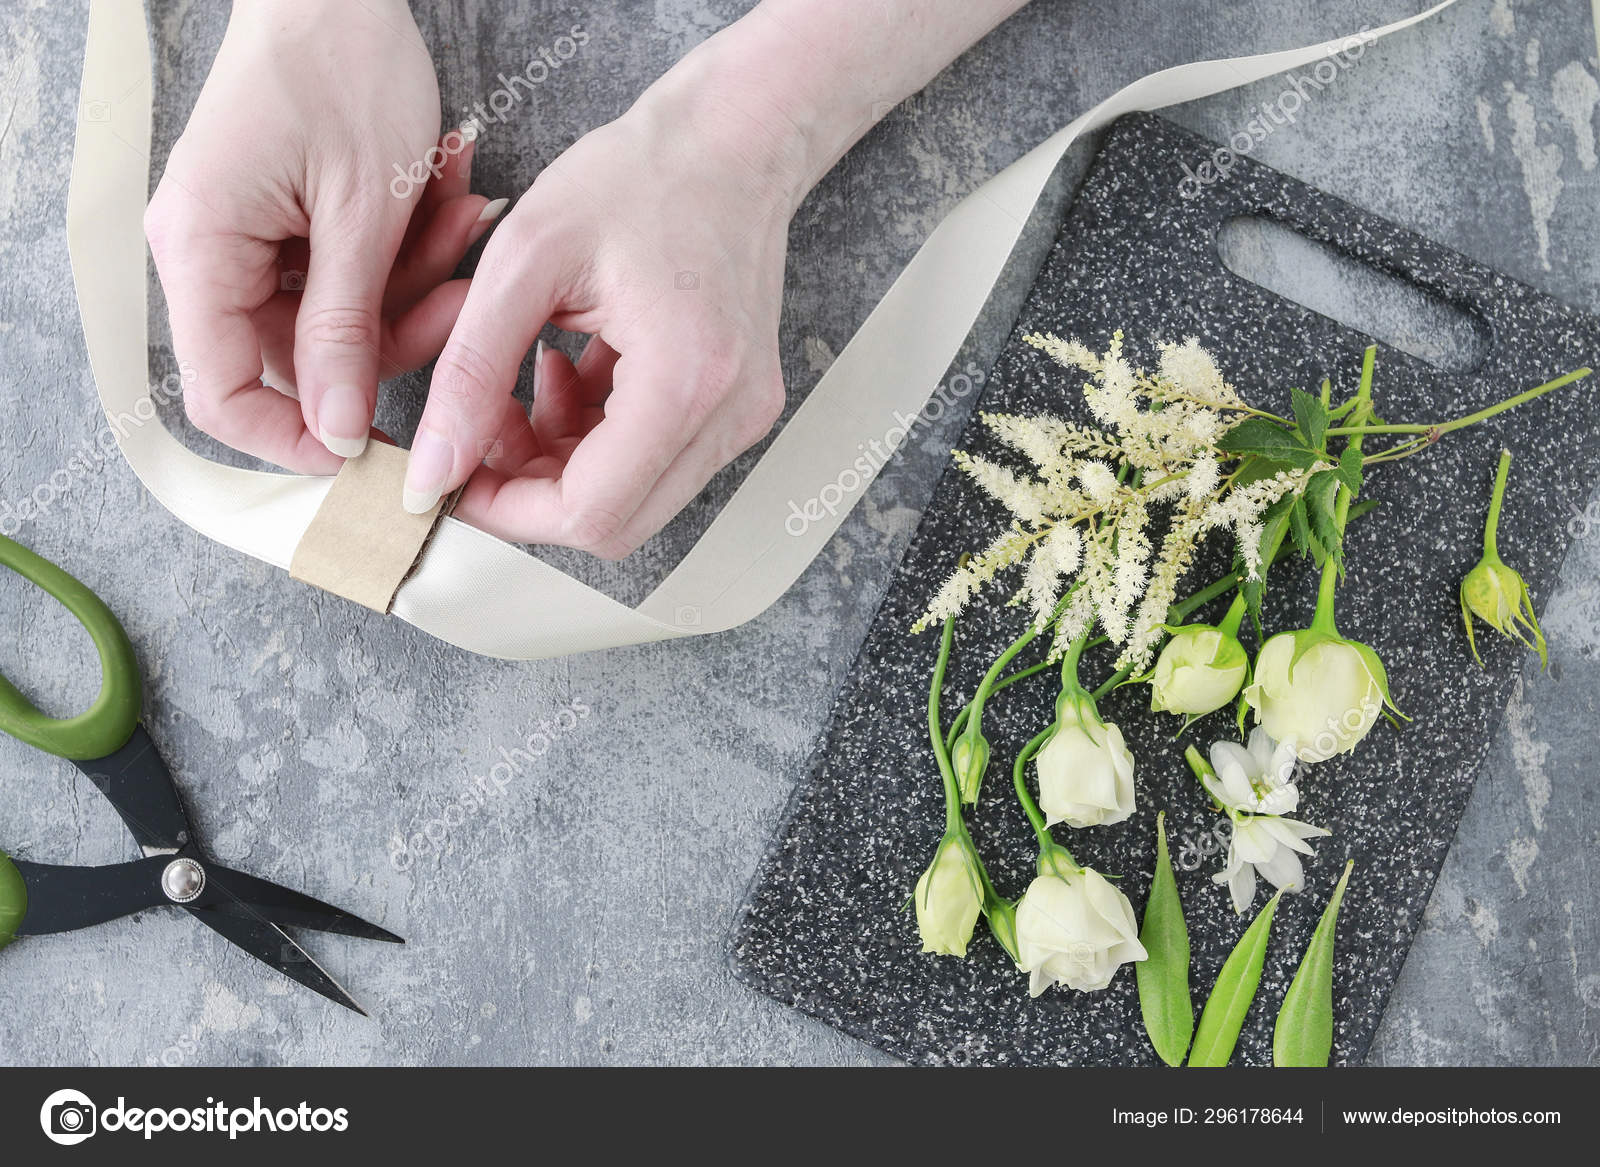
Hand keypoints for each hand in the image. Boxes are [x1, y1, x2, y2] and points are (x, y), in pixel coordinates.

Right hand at [144, 0, 496, 472]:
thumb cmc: (343, 70)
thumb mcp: (362, 212)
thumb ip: (344, 331)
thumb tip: (337, 432)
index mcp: (201, 249)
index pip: (223, 391)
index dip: (297, 437)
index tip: (377, 450)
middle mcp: (209, 252)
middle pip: (298, 358)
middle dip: (396, 333)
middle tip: (465, 293)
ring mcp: (248, 238)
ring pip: (340, 320)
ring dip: (414, 283)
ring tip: (461, 215)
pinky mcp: (288, 224)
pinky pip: (351, 275)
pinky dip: (406, 253)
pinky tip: (447, 202)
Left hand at [403, 47, 805, 557]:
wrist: (731, 141)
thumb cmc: (639, 176)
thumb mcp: (525, 260)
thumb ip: (469, 371)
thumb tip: (432, 468)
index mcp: (686, 381)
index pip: (589, 512)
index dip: (506, 510)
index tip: (450, 477)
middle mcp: (730, 415)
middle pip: (614, 521)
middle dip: (529, 491)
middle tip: (476, 429)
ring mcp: (743, 416)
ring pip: (631, 498)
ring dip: (556, 463)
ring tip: (513, 387)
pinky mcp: (738, 407)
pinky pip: (655, 462)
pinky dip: (592, 439)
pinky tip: (561, 372)